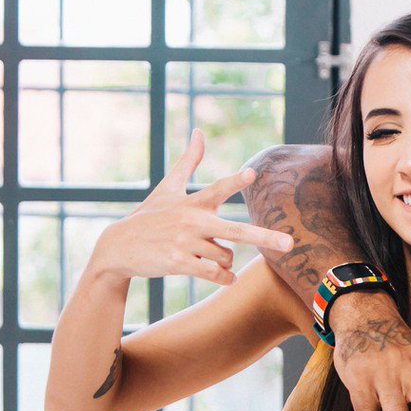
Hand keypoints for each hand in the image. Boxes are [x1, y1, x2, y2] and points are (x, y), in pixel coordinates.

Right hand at [90, 130, 294, 284]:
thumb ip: (189, 161)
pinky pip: (214, 274)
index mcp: (193, 202)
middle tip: (291, 244)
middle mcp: (192, 222)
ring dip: (225, 261)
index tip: (251, 173)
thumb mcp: (169, 187)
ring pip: (227, 256)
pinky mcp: (178, 263)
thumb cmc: (151, 215)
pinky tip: (226, 279)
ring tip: (205, 254)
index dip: (235, 181)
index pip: (218, 189)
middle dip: (265, 237)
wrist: (118, 247)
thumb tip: (199, 131)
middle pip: (236, 231)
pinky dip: (224, 279)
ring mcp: (185, 243)